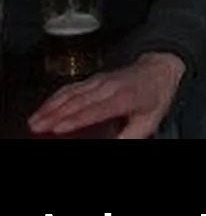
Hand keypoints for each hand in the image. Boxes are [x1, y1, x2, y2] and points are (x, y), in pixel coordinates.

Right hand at [28, 52, 184, 139]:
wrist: (159, 69)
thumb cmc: (155, 96)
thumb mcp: (149, 121)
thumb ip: (130, 137)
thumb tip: (113, 146)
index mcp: (125, 97)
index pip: (96, 109)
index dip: (75, 119)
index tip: (59, 128)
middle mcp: (109, 86)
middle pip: (77, 101)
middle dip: (54, 114)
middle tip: (37, 127)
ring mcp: (99, 80)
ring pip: (70, 92)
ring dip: (50, 106)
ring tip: (35, 120)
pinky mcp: (93, 79)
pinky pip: (70, 87)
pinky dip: (54, 97)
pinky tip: (44, 107)